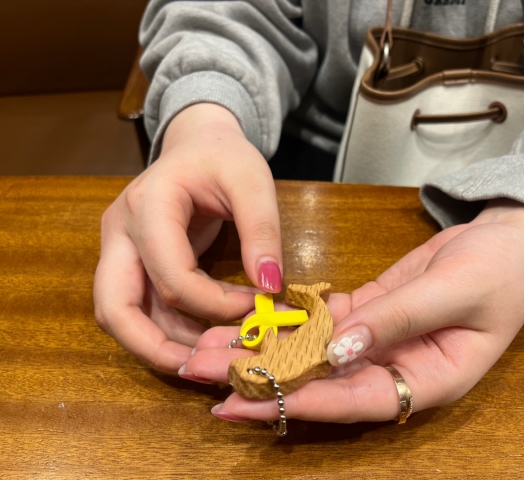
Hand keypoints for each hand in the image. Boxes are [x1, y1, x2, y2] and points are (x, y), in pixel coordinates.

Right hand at [93, 104, 282, 372]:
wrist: (197, 145)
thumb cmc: (224, 157)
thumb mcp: (252, 181)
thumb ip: (263, 230)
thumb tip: (271, 286)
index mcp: (148, 205)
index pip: (171, 275)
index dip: (215, 303)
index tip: (257, 306)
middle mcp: (120, 231)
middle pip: (114, 307)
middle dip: (154, 347)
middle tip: (201, 368)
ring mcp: (118, 249)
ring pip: (120, 315)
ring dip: (160, 344)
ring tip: (209, 356)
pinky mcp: (129, 263)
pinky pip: (137, 307)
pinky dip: (164, 330)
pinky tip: (200, 338)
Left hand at [178, 200, 523, 421]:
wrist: (513, 239)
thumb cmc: (502, 269)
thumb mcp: (457, 290)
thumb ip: (398, 320)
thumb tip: (338, 350)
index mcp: (429, 381)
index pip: (354, 400)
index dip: (298, 401)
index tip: (244, 398)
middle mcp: (398, 369)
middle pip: (322, 383)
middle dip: (263, 379)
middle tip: (202, 371)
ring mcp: (381, 341)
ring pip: (315, 352)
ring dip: (267, 348)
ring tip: (211, 345)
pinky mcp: (372, 313)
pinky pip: (325, 321)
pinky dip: (290, 319)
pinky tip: (254, 316)